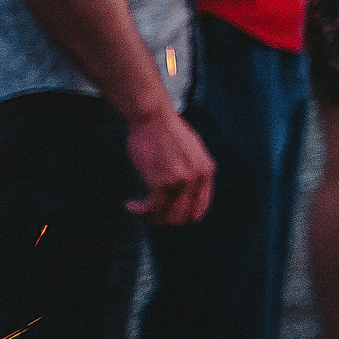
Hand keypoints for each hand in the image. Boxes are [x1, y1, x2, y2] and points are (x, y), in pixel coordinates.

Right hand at [124, 107, 214, 225]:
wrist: (153, 117)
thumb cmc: (166, 130)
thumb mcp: (192, 149)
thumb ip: (193, 170)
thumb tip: (187, 191)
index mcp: (207, 170)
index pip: (201, 208)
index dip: (184, 217)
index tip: (168, 215)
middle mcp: (198, 178)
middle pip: (185, 217)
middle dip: (166, 220)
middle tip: (151, 215)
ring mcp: (181, 182)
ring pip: (168, 217)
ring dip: (151, 218)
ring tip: (139, 210)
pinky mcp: (161, 182)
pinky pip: (152, 209)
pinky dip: (139, 211)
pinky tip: (130, 205)